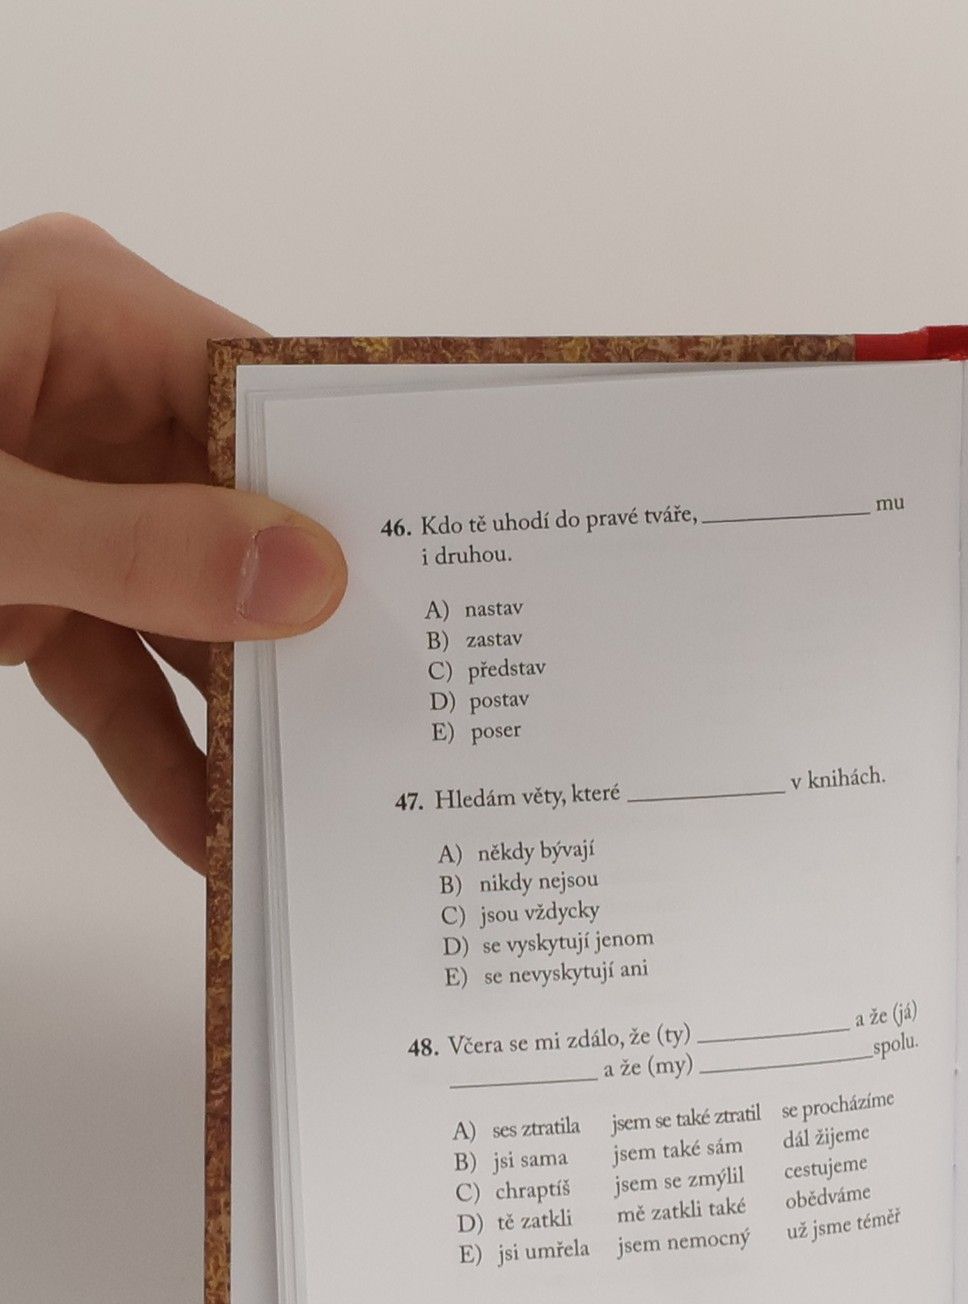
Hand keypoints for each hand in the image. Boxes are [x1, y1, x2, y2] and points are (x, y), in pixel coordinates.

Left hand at [0, 214, 346, 870]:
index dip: (349, 479)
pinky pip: (121, 673)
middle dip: (304, 621)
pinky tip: (200, 829)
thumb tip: (306, 572)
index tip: (434, 569)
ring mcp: (69, 499)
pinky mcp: (34, 589)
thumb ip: (136, 544)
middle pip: (245, 513)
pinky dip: (156, 751)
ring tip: (318, 793)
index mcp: (81, 317)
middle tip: (397, 702)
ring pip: (193, 608)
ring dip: (241, 708)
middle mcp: (89, 399)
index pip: (262, 388)